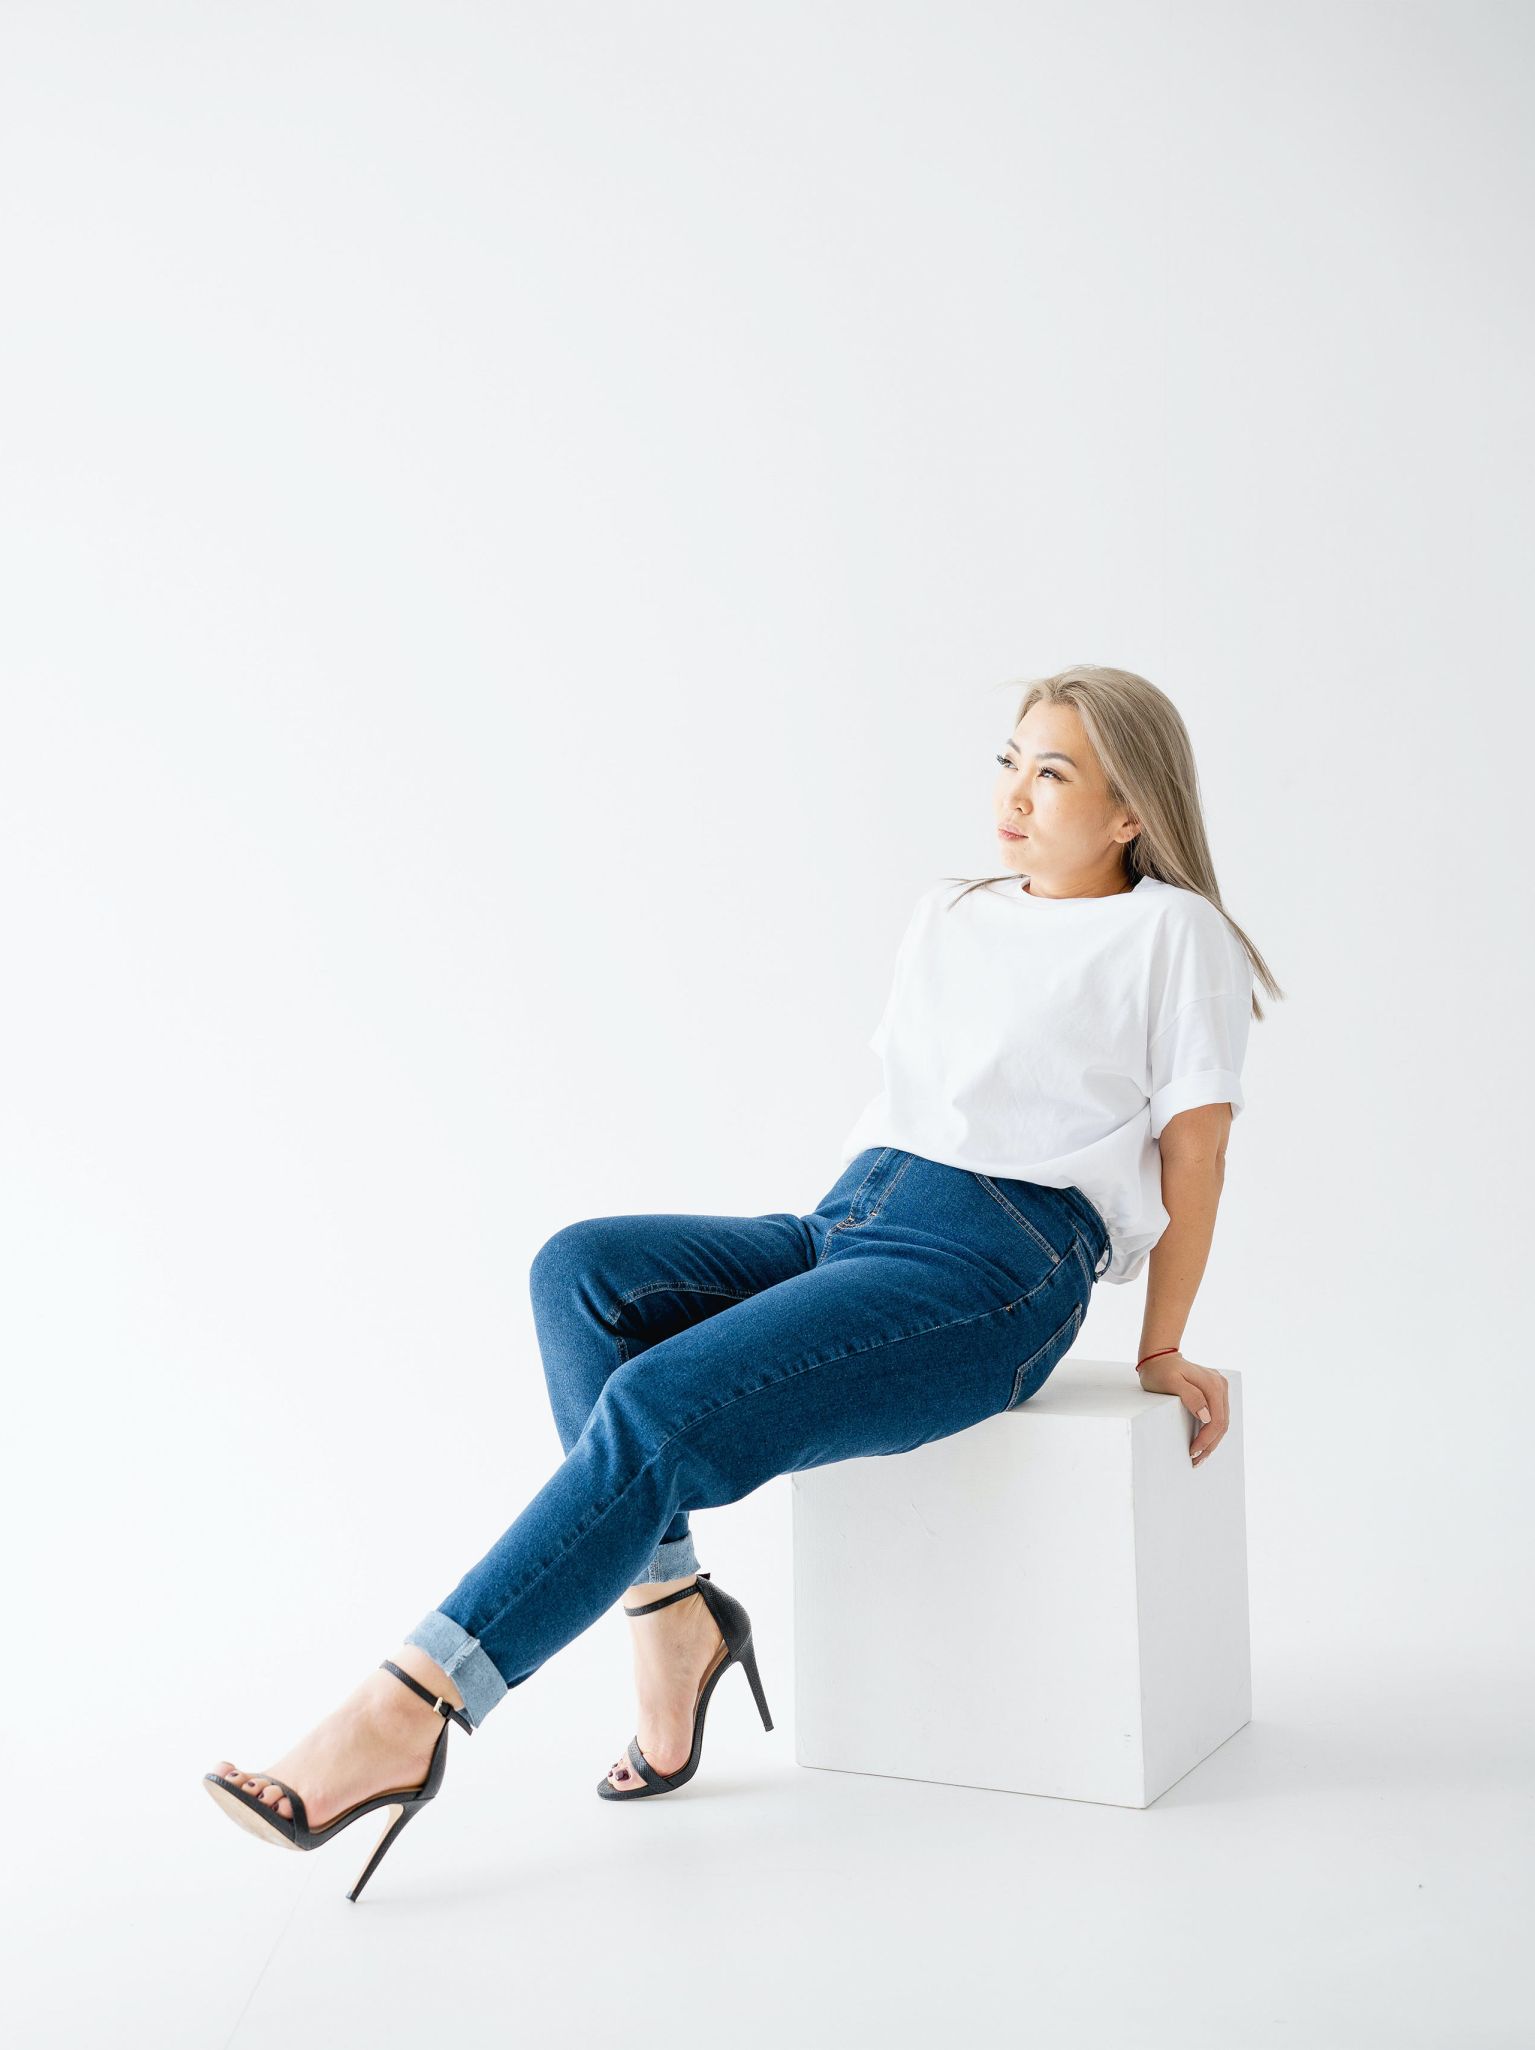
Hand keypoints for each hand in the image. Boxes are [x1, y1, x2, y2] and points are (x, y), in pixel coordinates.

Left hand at [1136, 1350, 1227, 1465]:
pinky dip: (1212, 1431)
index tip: (1192, 1452)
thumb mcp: (1170, 1382)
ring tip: (1199, 1457)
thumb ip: (1190, 1397)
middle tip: (1195, 1461)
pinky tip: (1203, 1442)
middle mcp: (1220, 1385)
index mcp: (1213, 1384)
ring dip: (1212, 1441)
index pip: (1216, 1420)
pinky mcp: (1214, 1391)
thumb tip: (1207, 1416)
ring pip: (1222, 1421)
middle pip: (1222, 1423)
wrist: (1158, 1356)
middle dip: (1210, 1445)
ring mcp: (1219, 1387)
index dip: (1206, 1440)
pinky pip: (1218, 1415)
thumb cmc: (1160, 1370)